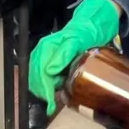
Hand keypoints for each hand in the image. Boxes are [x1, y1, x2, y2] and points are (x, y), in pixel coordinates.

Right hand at [28, 0, 120, 114]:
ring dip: (45, 90)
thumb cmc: (87, 31)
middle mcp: (43, 52)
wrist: (93, 23)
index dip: (45, 90)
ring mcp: (46, 57)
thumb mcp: (79, 40)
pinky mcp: (51, 61)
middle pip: (36, 78)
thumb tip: (49, 71)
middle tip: (54, 104)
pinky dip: (49, 86)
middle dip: (44, 93)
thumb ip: (64, 53)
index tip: (51, 104)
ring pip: (38, 79)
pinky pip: (44, 77)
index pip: (40, 73)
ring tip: (56, 98)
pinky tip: (58, 89)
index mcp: (47, 48)